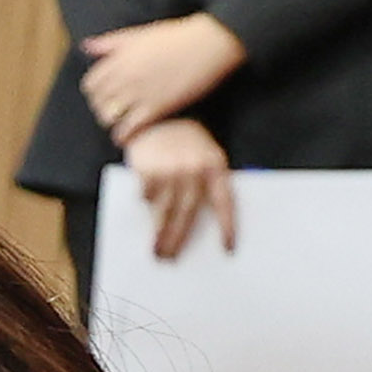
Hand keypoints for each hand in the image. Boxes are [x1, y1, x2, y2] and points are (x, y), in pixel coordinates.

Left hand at [79, 13, 245, 141]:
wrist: (208, 43)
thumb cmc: (177, 36)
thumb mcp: (138, 34)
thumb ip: (110, 43)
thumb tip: (86, 47)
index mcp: (119, 59)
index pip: (90, 84)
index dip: (95, 93)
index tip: (104, 96)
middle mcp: (125, 76)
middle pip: (97, 102)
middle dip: (102, 108)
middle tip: (113, 112)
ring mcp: (139, 93)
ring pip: (109, 117)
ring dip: (112, 122)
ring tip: (121, 123)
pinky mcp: (157, 107)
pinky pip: (129, 129)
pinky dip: (125, 135)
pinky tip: (129, 136)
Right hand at [123, 116, 237, 262]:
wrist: (157, 113)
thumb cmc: (184, 139)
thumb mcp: (203, 154)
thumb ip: (205, 181)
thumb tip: (200, 220)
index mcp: (215, 165)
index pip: (224, 202)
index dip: (227, 226)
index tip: (227, 248)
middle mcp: (193, 169)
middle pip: (188, 214)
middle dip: (179, 238)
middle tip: (170, 257)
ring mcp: (170, 170)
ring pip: (165, 211)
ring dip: (160, 234)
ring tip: (156, 250)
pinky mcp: (148, 169)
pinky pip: (146, 197)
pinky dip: (145, 205)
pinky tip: (143, 211)